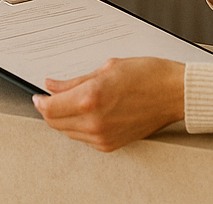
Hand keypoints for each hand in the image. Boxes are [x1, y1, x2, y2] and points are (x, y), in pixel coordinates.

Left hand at [32, 57, 184, 151]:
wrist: (174, 94)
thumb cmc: (148, 76)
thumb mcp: (107, 68)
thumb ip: (75, 81)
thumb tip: (53, 86)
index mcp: (91, 98)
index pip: (49, 108)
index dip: (39, 101)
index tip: (38, 95)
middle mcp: (94, 121)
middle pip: (55, 122)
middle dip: (49, 110)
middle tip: (50, 98)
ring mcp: (103, 136)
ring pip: (68, 132)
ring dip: (63, 119)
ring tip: (71, 103)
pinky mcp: (111, 144)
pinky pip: (84, 139)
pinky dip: (79, 127)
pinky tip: (86, 114)